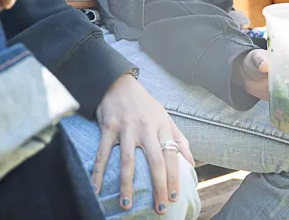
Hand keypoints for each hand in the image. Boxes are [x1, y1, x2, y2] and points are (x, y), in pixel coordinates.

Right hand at [92, 74, 193, 213]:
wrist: (118, 82)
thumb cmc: (144, 104)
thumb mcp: (166, 117)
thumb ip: (179, 139)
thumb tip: (191, 163)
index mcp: (162, 126)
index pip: (172, 156)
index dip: (174, 178)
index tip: (173, 198)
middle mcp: (146, 128)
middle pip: (155, 161)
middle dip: (158, 187)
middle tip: (159, 208)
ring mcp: (126, 128)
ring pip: (128, 161)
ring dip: (127, 185)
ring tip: (127, 205)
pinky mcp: (108, 127)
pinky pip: (103, 154)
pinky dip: (98, 172)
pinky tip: (96, 188)